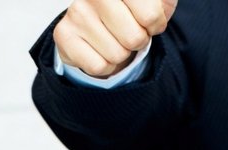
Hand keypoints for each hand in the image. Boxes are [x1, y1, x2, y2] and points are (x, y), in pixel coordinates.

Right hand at [54, 0, 175, 77]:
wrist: (99, 23)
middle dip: (138, 41)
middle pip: (134, 38)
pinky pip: (99, 66)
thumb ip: (164, 2)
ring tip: (114, 38)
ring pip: (117, 54)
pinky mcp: (64, 34)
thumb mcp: (156, 1)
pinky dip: (106, 65)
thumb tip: (162, 7)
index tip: (148, 20)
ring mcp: (77, 12)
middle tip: (129, 31)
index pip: (151, 16)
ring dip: (122, 53)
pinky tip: (100, 48)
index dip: (156, 25)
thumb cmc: (132, 11)